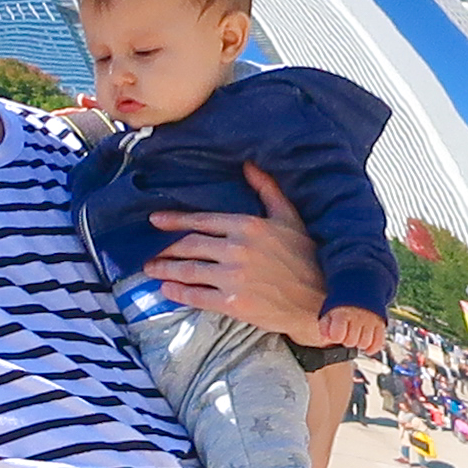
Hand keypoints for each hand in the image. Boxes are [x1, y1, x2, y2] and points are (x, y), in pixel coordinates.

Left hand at [149, 167, 333, 340]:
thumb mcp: (290, 218)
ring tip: (150, 269)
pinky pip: (197, 296)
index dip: (175, 221)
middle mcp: (237, 249)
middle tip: (147, 251)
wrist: (320, 301)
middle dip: (165, 248)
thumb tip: (250, 165)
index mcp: (248, 225)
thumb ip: (268, 190)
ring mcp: (233, 277)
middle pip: (189, 245)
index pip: (202, 221)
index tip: (155, 221)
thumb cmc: (307, 258)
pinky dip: (178, 292)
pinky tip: (167, 290)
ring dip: (165, 270)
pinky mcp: (233, 302)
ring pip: (189, 270)